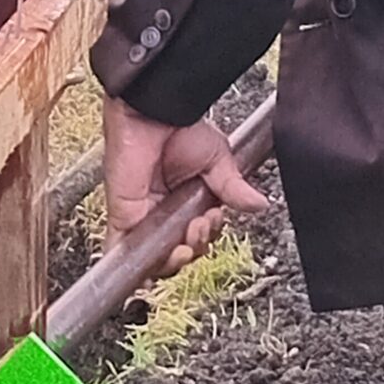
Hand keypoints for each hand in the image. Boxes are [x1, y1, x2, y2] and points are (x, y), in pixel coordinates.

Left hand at [102, 97, 268, 275]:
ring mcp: (144, 215)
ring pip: (159, 259)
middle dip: (196, 247)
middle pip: (182, 252)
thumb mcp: (218, 158)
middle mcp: (166, 209)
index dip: (207, 236)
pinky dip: (138, 268)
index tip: (213, 218)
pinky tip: (152, 269)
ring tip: (185, 241)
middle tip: (200, 226)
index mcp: (189, 199)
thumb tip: (259, 204)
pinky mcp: (124, 216)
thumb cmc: (180, 126)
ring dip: (176, 259)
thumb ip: (233, 187)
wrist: (155, 113)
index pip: (199, 235)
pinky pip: (125, 252)